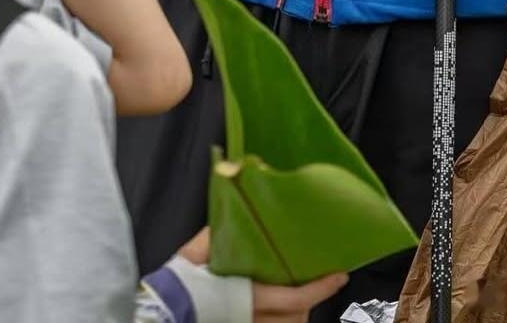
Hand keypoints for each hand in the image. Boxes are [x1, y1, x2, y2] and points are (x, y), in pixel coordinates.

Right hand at [178, 228, 348, 321]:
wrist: (167, 305)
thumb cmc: (183, 279)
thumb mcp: (200, 248)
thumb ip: (221, 228)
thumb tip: (231, 196)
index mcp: (248, 295)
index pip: (295, 298)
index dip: (321, 288)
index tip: (339, 275)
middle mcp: (254, 316)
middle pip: (297, 316)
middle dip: (313, 298)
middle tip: (324, 276)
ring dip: (299, 309)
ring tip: (307, 288)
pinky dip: (284, 316)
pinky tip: (285, 305)